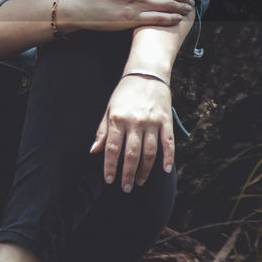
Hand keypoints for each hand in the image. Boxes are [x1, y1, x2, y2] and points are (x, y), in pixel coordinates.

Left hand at [89, 73, 173, 191]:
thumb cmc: (124, 93)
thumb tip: (94, 151)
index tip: (109, 180)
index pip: (112, 149)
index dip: (110, 166)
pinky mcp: (166, 120)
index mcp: (117, 119)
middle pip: (131, 154)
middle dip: (127, 174)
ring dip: (145, 170)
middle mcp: (134, 122)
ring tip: (140, 182)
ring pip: (149, 152)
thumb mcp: (109, 109)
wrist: (146, 73)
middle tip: (125, 188)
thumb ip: (102, 131)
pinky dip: (168, 157)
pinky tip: (165, 170)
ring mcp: (152, 122)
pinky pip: (168, 143)